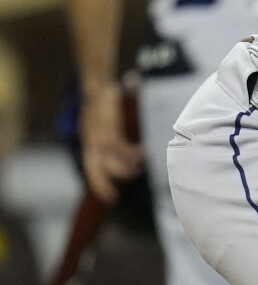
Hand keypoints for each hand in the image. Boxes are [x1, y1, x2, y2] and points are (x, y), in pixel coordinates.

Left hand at [78, 82, 142, 203]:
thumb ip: (114, 136)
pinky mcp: (106, 129)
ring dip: (127, 168)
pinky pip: (119, 148)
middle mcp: (91, 143)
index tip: (111, 199)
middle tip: (126, 183)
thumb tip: (132, 147)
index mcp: (89, 143)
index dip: (100, 186)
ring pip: (111, 164)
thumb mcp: (104, 123)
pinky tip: (141, 151)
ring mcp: (97, 137)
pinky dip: (131, 153)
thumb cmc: (104, 104)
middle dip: (108, 183)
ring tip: (139, 163)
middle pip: (96, 172)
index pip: (91, 170)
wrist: (98, 85)